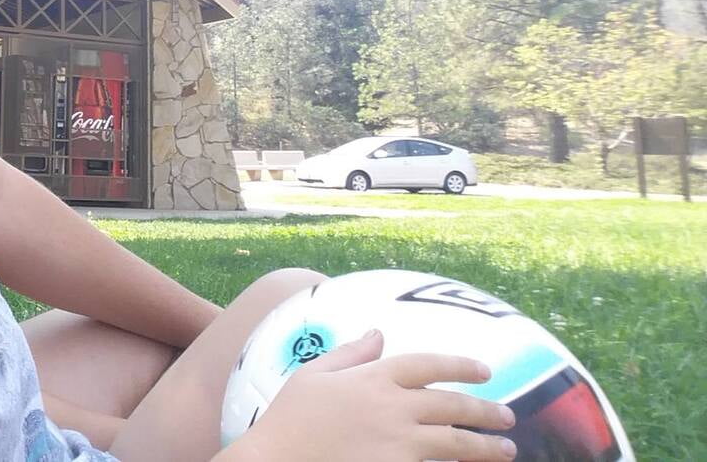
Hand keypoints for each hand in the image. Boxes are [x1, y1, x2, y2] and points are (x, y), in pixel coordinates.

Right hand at [237, 330, 516, 461]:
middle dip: (486, 411)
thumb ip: (350, 353)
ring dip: (486, 447)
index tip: (485, 371)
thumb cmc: (288, 419)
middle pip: (452, 405)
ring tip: (506, 450)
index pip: (428, 365)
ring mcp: (398, 444)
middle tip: (508, 418)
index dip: (461, 365)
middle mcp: (392, 407)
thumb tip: (378, 333)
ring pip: (455, 442)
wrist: (275, 461)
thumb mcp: (313, 375)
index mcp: (373, 378)